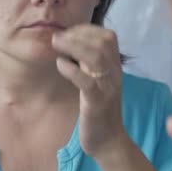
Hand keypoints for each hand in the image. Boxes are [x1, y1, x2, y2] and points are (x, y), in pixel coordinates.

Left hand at [52, 24, 126, 158]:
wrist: (108, 141)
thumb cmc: (98, 111)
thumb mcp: (96, 82)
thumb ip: (89, 65)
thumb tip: (71, 45)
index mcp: (115, 68)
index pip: (109, 37)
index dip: (87, 29)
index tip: (68, 32)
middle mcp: (114, 74)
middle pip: (104, 42)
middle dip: (79, 34)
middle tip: (57, 37)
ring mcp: (107, 87)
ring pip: (96, 57)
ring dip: (73, 46)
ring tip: (56, 45)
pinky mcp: (97, 102)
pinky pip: (86, 81)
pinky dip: (72, 70)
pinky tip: (60, 65)